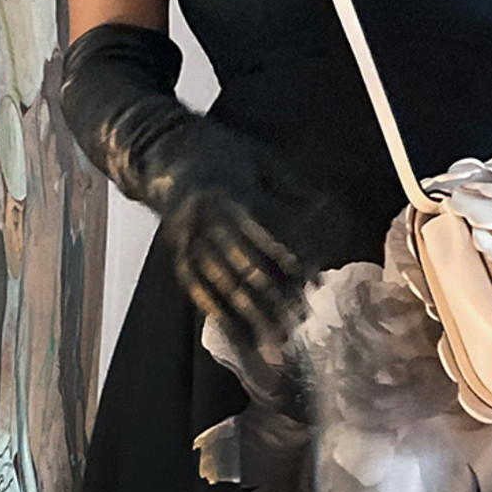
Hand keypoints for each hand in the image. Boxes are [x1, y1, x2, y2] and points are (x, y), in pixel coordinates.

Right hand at [144, 124, 298, 353]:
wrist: (165, 148)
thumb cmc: (224, 152)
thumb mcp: (261, 157)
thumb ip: (291, 186)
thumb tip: (326, 209)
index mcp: (229, 188)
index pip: (264, 230)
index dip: (288, 258)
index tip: (312, 284)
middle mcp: (205, 215)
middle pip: (242, 263)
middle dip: (273, 296)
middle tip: (299, 322)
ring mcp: (187, 236)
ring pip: (221, 283)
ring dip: (249, 315)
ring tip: (275, 342)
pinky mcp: (177, 252)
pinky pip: (197, 289)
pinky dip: (218, 315)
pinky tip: (239, 338)